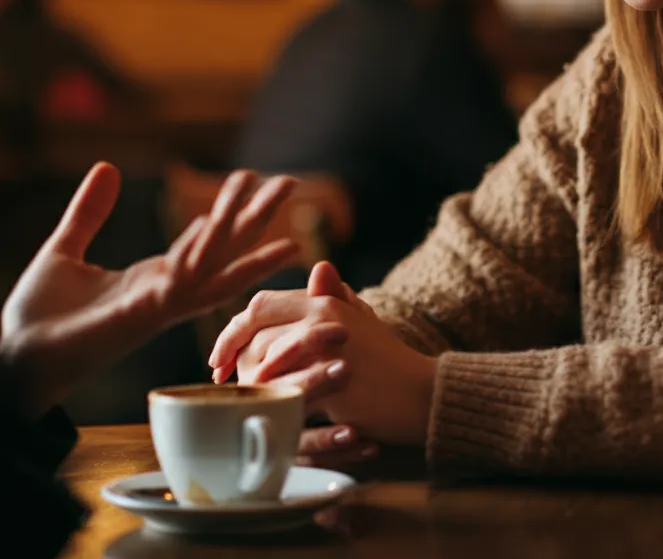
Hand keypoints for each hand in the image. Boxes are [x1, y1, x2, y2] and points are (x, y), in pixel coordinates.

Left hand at [0, 164, 299, 416]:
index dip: (229, 213)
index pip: (206, 243)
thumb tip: (107, 166)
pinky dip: (204, 250)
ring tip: (276, 192)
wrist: (11, 361)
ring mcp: (161, 304)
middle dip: (259, 216)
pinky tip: (217, 221)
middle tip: (290, 182)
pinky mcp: (143, 312)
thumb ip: (89, 212)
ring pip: (217, 257)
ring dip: (246, 223)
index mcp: (154, 280)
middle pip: (228, 249)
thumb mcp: (65, 251)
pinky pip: (184, 278)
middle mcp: (167, 292)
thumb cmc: (38, 320)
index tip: (249, 184)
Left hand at [209, 262, 436, 445]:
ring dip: (248, 381)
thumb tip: (319, 266)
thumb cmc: (386, 359)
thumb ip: (336, 296)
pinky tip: (265, 415)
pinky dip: (271, 404)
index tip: (222, 356)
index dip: (234, 330)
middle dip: (232, 356)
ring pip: (263, 361)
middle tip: (222, 380)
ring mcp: (326, 346)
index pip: (261, 305)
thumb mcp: (361, 320)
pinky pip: (284, 391)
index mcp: (324, 301)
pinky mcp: (330, 378)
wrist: (420, 392)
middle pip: (255, 331)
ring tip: (242, 398)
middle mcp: (322, 316)